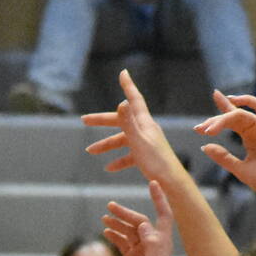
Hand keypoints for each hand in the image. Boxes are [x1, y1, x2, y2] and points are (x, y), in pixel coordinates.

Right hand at [83, 68, 184, 184]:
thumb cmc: (155, 161)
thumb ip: (128, 123)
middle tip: (84, 120)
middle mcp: (145, 129)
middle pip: (120, 120)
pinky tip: (109, 168)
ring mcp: (145, 142)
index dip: (128, 86)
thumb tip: (121, 102)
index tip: (123, 73)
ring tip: (90, 151)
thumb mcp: (138, 141)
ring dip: (105, 145)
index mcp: (144, 122)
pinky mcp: (145, 155)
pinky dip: (118, 160)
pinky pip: (128, 155)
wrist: (171, 182)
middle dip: (102, 120)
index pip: (134, 99)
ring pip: (121, 139)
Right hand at [101, 179, 176, 255]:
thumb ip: (151, 245)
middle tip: (110, 206)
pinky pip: (122, 241)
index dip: (159, 199)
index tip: (153, 183)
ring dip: (117, 223)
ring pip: (129, 230)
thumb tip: (143, 225)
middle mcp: (153, 244)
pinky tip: (105, 231)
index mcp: (162, 243)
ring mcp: (141, 251)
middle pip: (139, 221)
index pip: (162, 215)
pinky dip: (114, 235)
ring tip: (104, 217)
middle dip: (125, 213)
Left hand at [194, 90, 255, 201]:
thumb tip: (204, 146)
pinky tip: (232, 100)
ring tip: (210, 128)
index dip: (215, 120)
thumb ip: (223, 157)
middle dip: (215, 121)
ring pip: (240, 114)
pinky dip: (247, 100)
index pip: (230, 122)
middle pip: (232, 117)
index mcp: (249, 138)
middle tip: (201, 129)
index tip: (197, 127)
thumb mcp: (239, 169)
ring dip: (223, 118)